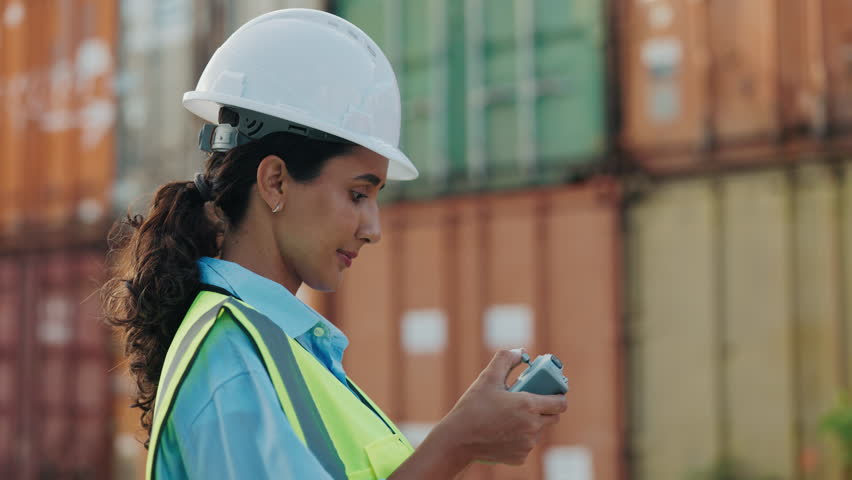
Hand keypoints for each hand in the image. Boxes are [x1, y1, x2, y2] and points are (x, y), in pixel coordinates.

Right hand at [437, 349, 567, 465]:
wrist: (458, 440)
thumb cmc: (473, 407)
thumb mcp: (487, 378)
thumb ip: (505, 359)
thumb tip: (521, 352)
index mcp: (528, 405)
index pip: (561, 403)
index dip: (559, 396)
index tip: (551, 392)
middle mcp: (532, 426)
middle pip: (554, 417)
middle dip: (546, 408)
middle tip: (530, 402)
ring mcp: (527, 444)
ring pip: (539, 431)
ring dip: (532, 423)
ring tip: (512, 416)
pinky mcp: (520, 457)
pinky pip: (528, 444)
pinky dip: (521, 437)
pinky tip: (505, 432)